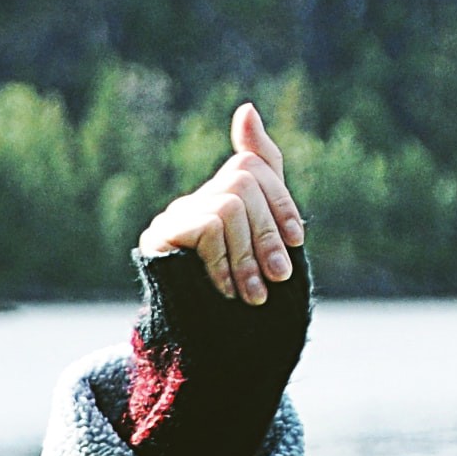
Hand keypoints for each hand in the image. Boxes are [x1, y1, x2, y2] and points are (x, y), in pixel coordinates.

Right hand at [134, 104, 304, 304]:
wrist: (204, 348)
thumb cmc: (241, 297)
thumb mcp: (266, 243)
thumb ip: (266, 181)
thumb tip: (246, 107)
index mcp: (222, 198)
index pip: (254, 167)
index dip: (281, 201)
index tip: (298, 241)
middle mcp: (195, 200)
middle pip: (243, 182)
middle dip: (268, 232)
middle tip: (280, 277)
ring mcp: (174, 216)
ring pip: (230, 205)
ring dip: (248, 256)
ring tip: (256, 295)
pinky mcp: (158, 236)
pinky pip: (209, 227)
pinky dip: (224, 262)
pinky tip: (226, 292)